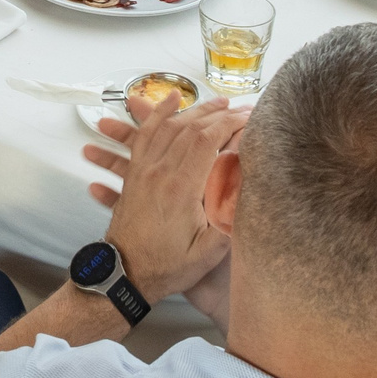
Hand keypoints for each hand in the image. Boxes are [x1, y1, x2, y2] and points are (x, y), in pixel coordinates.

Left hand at [80, 99, 242, 302]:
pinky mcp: (135, 175)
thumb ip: (230, 220)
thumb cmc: (167, 267)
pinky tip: (167, 104)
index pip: (207, 140)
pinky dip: (156, 115)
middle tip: (239, 108)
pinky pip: (144, 135)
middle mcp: (159, 172)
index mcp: (181, 187)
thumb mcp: (207, 252)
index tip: (249, 117)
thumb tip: (252, 190)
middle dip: (217, 113)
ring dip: (191, 110)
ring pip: (166, 127)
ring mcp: (143, 171)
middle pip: (189, 128)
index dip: (230, 123)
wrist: (124, 275)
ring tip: (213, 102)